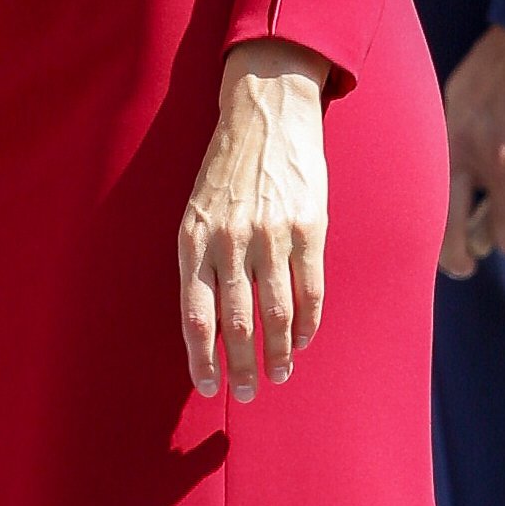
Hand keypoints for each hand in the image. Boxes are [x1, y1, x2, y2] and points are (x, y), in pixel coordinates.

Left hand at [179, 39, 329, 402]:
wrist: (265, 113)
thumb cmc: (226, 170)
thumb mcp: (197, 212)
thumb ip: (201, 262)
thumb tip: (209, 323)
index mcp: (194, 239)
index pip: (195, 315)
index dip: (201, 358)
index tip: (208, 388)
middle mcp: (229, 241)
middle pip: (236, 323)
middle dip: (242, 366)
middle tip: (249, 393)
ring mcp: (270, 235)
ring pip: (276, 313)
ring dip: (279, 352)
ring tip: (280, 374)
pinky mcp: (307, 227)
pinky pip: (310, 289)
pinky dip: (308, 323)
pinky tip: (304, 340)